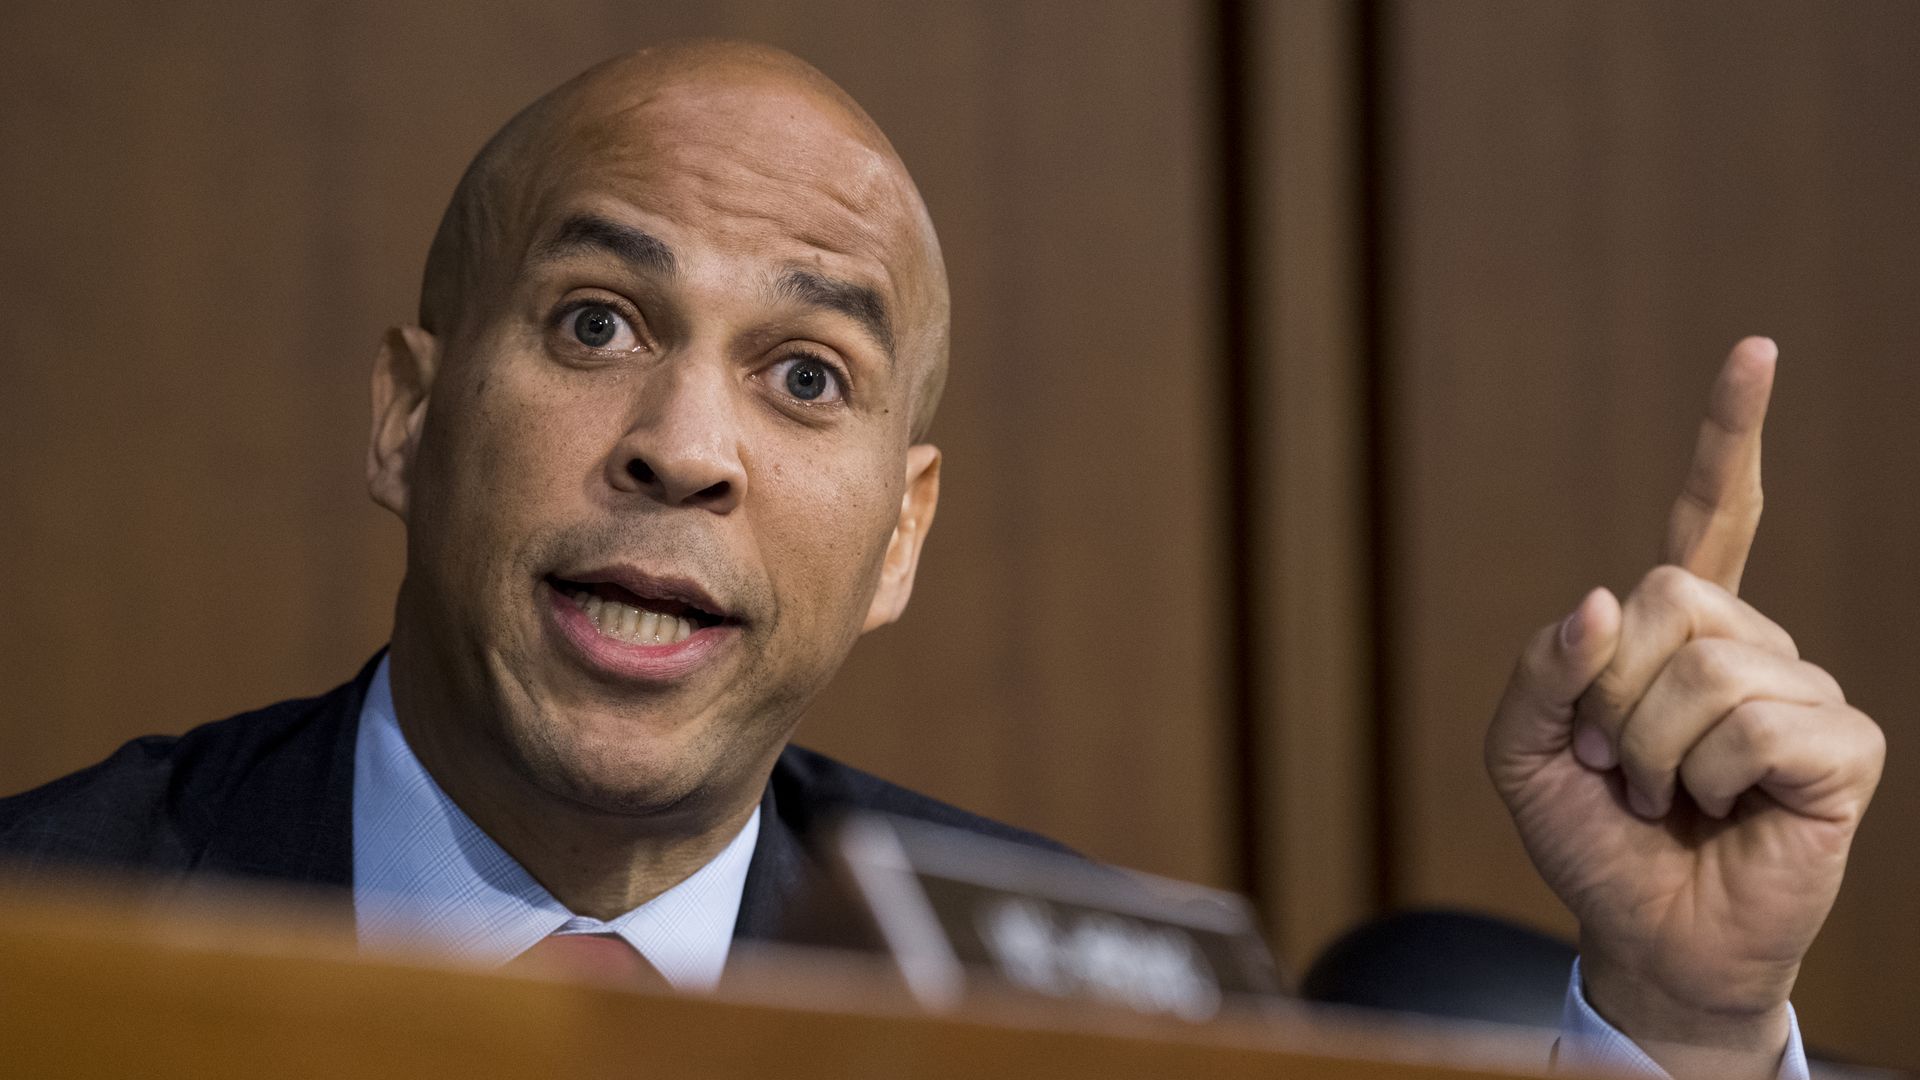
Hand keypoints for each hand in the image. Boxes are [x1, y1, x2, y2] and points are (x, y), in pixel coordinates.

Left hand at [1485, 338, 1884, 1077]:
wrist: (1646, 936)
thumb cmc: (1592, 838)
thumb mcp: (1523, 752)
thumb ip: (1541, 673)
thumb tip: (1601, 601)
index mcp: (1680, 630)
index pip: (1711, 515)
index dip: (1730, 437)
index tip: (1757, 350)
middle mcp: (1751, 643)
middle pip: (1668, 598)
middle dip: (1614, 694)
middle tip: (1622, 765)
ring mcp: (1802, 688)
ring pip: (1706, 668)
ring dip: (1654, 751)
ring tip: (1667, 797)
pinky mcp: (1842, 746)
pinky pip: (1754, 725)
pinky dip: (1709, 779)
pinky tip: (1722, 810)